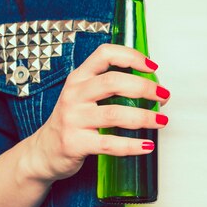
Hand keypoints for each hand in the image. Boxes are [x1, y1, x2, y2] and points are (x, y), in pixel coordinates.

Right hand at [29, 44, 169, 181]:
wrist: (43, 152)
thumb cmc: (71, 121)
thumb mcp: (82, 96)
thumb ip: (108, 87)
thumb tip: (150, 85)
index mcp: (78, 78)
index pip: (104, 54)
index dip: (131, 56)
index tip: (152, 66)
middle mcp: (74, 95)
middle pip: (113, 82)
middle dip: (144, 87)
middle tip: (163, 95)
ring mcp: (73, 119)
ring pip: (114, 114)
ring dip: (144, 117)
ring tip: (161, 120)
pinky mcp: (75, 143)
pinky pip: (109, 143)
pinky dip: (132, 145)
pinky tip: (146, 146)